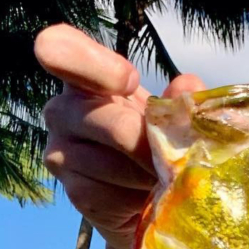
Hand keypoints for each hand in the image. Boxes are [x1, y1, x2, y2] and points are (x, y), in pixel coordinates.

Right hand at [33, 23, 205, 248]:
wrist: (144, 198)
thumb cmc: (154, 142)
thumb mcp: (170, 116)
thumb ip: (181, 99)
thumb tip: (189, 85)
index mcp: (83, 78)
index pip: (59, 48)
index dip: (97, 65)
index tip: (131, 81)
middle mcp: (62, 111)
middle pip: (116, 127)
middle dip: (155, 149)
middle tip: (174, 161)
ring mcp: (61, 152)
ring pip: (118, 167)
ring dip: (150, 178)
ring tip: (161, 180)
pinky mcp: (74, 191)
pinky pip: (113, 197)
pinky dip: (139, 200)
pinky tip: (146, 198)